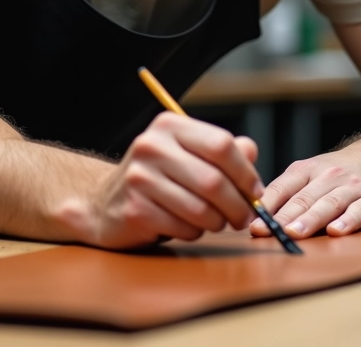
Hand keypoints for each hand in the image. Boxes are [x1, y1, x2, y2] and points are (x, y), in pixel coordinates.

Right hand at [83, 112, 263, 248]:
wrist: (105, 204)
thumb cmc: (158, 180)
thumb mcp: (188, 155)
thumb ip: (221, 151)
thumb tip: (250, 151)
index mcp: (169, 126)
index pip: (221, 145)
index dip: (246, 172)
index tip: (255, 192)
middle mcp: (151, 146)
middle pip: (214, 181)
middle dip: (238, 205)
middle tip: (244, 217)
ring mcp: (139, 178)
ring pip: (201, 209)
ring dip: (217, 222)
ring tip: (215, 222)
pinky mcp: (134, 210)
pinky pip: (183, 228)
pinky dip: (194, 233)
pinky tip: (186, 226)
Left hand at [249, 141, 360, 238]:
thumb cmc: (339, 173)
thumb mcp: (311, 173)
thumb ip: (287, 192)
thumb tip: (254, 215)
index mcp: (308, 170)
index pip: (283, 187)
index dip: (267, 207)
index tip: (252, 225)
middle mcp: (329, 176)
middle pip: (303, 198)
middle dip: (283, 217)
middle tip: (267, 233)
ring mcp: (353, 187)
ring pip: (329, 203)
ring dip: (310, 220)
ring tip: (293, 234)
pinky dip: (349, 220)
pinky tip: (337, 231)